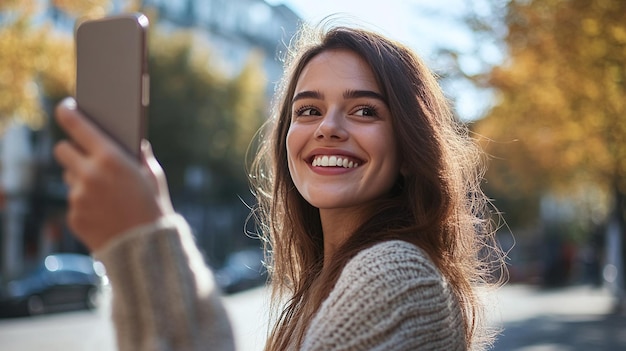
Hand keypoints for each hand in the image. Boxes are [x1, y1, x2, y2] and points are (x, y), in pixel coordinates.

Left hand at [53, 97, 173, 250]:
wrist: (147, 249)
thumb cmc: (154, 206)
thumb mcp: (152, 175)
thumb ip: (139, 153)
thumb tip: (132, 139)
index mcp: (110, 158)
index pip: (76, 125)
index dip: (68, 113)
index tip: (66, 107)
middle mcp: (89, 174)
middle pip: (62, 150)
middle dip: (72, 150)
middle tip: (82, 152)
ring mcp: (78, 197)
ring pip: (69, 177)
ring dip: (81, 178)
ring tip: (105, 191)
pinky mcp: (73, 216)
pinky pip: (74, 201)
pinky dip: (85, 203)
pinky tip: (104, 211)